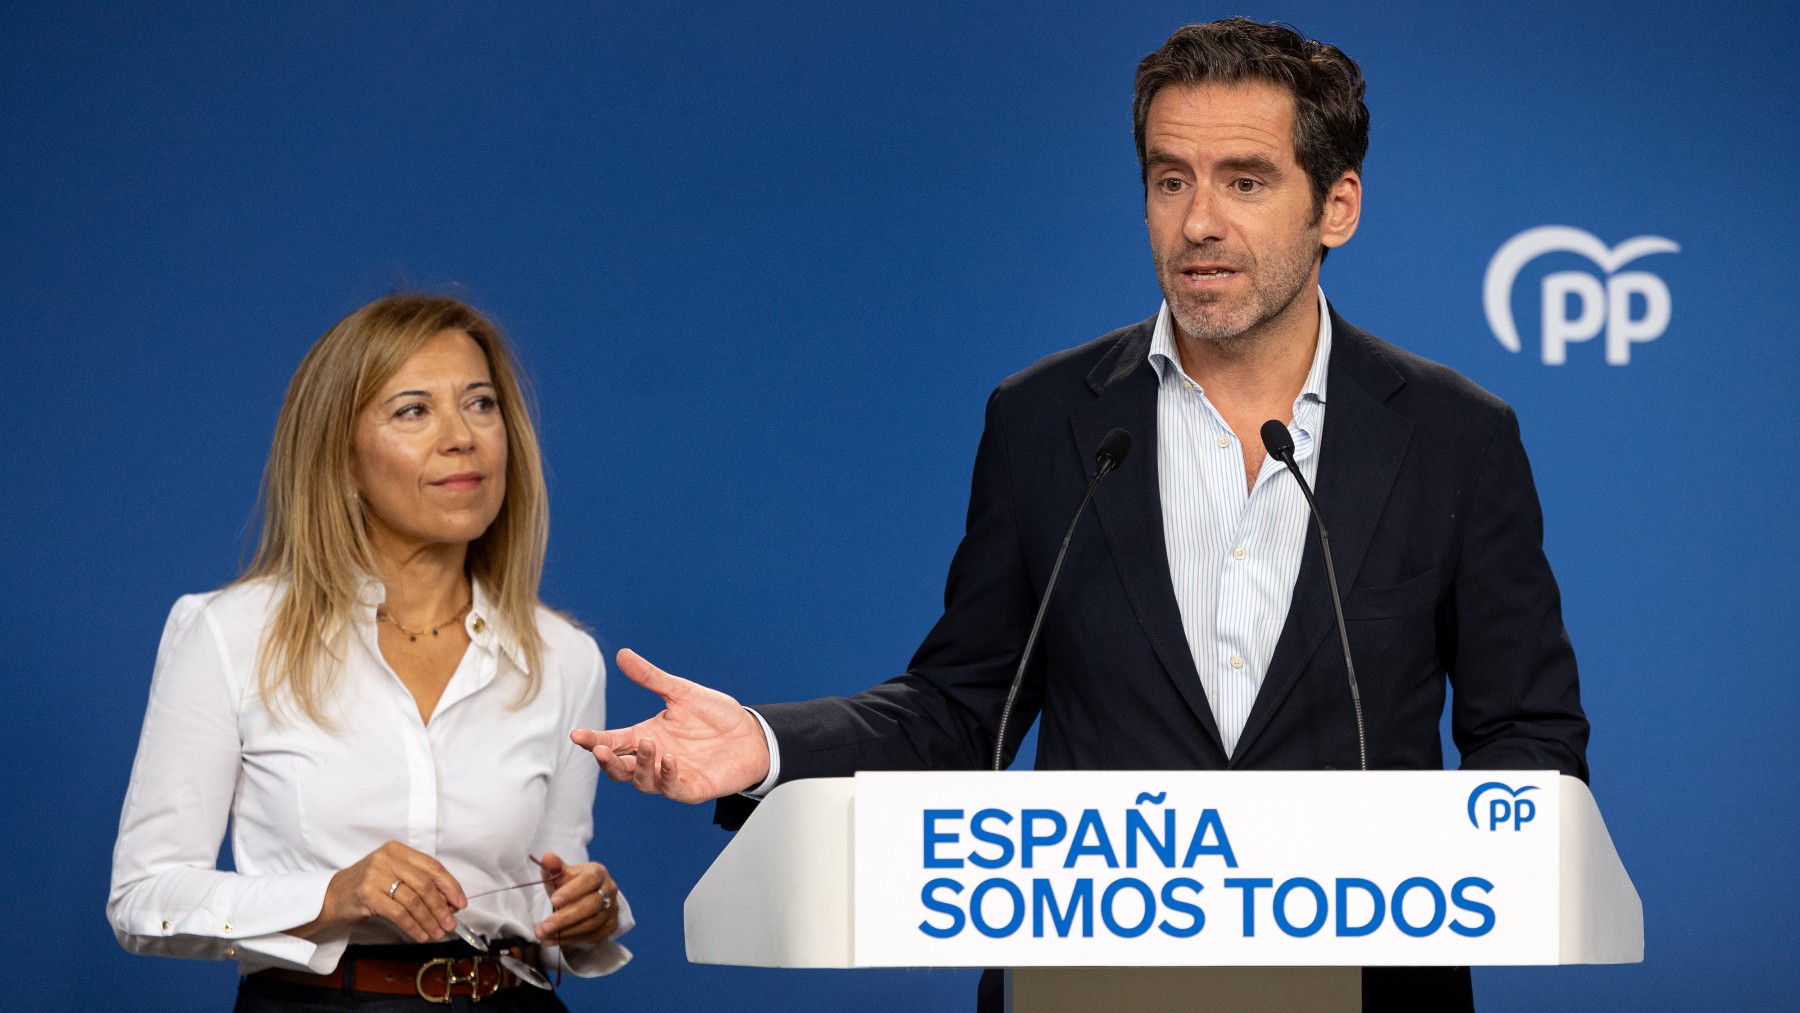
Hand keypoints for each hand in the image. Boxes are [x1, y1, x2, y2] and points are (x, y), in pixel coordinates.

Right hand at [297, 841, 466, 942]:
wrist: (330, 896)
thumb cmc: (367, 886)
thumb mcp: (392, 874)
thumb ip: (418, 882)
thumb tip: (449, 902)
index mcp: (397, 850)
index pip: (432, 866)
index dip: (450, 885)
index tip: (460, 902)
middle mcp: (386, 858)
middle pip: (425, 884)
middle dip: (442, 906)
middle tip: (451, 923)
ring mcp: (375, 875)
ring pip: (414, 900)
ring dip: (430, 919)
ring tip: (438, 932)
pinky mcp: (367, 895)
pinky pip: (399, 913)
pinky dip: (414, 926)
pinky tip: (421, 935)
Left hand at [531, 852, 620, 946]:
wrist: (585, 899)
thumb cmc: (570, 885)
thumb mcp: (560, 875)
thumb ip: (553, 867)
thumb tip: (547, 857)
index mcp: (598, 872)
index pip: (589, 880)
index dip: (572, 891)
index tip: (554, 901)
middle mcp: (609, 890)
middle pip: (592, 905)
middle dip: (566, 918)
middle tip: (543, 927)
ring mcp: (612, 909)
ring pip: (592, 924)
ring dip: (565, 932)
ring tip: (543, 935)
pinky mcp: (610, 926)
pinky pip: (592, 936)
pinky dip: (570, 940)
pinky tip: (552, 940)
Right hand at [569, 648, 770, 802]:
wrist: (752, 734)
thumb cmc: (717, 716)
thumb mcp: (682, 692)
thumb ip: (651, 678)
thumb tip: (623, 654)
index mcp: (647, 736)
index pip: (613, 740)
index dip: (594, 740)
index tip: (577, 735)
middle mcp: (655, 759)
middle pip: (619, 768)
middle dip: (607, 760)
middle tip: (601, 748)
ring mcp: (672, 776)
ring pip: (642, 780)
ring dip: (639, 765)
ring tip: (646, 744)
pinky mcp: (692, 788)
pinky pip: (673, 789)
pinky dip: (667, 776)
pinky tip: (669, 759)